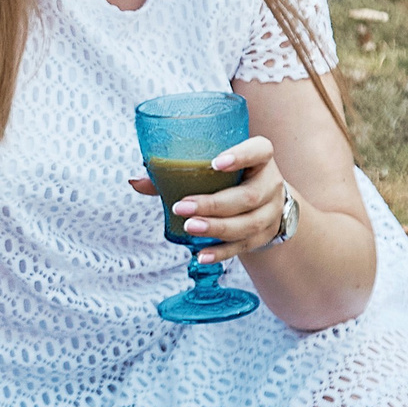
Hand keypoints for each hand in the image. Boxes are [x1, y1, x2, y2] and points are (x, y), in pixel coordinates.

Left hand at [129, 134, 286, 262]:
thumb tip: (136, 181)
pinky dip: (221, 252)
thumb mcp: (212, 168)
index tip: (214, 163)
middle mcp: (271, 184)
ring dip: (216, 228)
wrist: (264, 202)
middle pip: (248, 197)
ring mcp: (271, 212)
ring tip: (189, 228)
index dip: (241, 156)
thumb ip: (176, 172)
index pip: (259, 151)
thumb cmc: (229, 177)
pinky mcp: (264, 235)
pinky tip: (201, 255)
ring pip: (248, 224)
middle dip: (213, 205)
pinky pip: (243, 246)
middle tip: (181, 208)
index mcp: (261, 158)